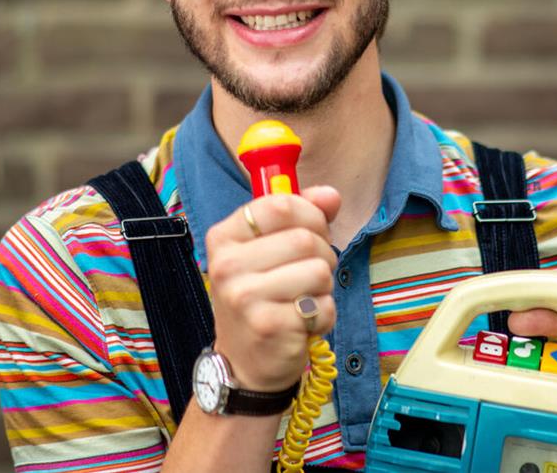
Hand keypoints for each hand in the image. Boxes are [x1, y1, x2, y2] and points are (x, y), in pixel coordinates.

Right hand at [205, 187, 341, 391]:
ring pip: (319, 271)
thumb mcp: (272, 249)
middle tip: (310, 274)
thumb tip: (331, 195)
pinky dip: (324, 315)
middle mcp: (227, 265)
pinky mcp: (268, 326)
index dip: (310, 215)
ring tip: (304, 298)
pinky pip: (323, 306)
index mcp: (225, 237)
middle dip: (323, 255)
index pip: (280, 204)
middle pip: (305, 238)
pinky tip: (302, 322)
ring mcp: (244, 298)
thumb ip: (303, 214)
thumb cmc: (262, 296)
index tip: (312, 231)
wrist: (243, 361)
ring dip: (324, 287)